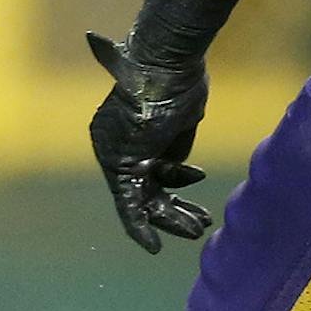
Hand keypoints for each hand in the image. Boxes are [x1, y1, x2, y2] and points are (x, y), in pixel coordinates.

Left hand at [86, 31, 212, 254]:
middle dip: (172, 207)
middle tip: (199, 223)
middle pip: (143, 187)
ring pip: (141, 200)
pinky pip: (129, 204)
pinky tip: (154, 246)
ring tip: (197, 229)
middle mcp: (112, 146)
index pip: (145, 167)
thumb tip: (179, 171)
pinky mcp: (122, 165)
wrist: (166, 64)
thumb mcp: (180, 119)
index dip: (173, 180)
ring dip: (170, 219)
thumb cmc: (178, 82)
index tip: (196, 182)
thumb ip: (174, 147)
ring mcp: (114, 156)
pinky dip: (140, 226)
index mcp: (122, 132)